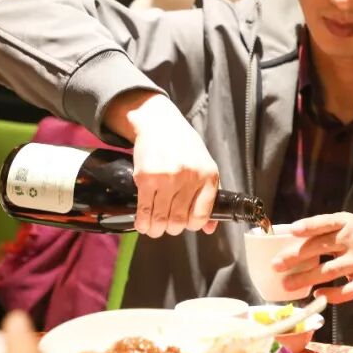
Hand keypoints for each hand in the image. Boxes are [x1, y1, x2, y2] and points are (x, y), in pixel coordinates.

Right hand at [107, 90, 219, 237]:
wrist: (160, 123)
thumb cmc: (184, 146)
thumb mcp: (204, 166)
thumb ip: (210, 197)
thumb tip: (210, 228)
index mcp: (208, 176)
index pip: (202, 215)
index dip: (192, 225)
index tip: (186, 224)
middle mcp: (189, 178)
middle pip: (179, 220)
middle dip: (172, 228)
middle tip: (167, 225)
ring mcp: (167, 178)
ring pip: (160, 219)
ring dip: (156, 229)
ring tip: (154, 228)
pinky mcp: (146, 177)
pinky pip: (144, 209)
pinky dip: (142, 222)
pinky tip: (142, 223)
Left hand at [272, 213, 352, 304]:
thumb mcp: (350, 224)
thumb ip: (326, 231)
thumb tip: (291, 240)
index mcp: (347, 223)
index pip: (326, 222)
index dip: (309, 226)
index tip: (293, 230)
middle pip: (321, 248)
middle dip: (296, 257)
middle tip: (276, 266)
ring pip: (330, 271)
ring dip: (307, 279)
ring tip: (288, 284)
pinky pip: (348, 289)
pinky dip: (332, 295)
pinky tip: (318, 296)